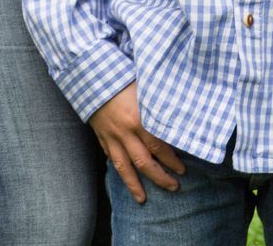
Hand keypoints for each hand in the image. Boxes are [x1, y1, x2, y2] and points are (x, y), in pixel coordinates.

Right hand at [88, 83, 183, 202]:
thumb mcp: (145, 87)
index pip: (159, 147)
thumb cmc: (122, 76)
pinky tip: (125, 176)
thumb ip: (159, 104)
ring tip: (142, 199)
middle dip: (160, 177)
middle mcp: (124, 132)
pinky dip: (119, 169)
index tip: (182, 170)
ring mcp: (111, 136)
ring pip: (124, 167)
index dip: (171, 160)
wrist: (90, 74)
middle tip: (174, 187)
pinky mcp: (101, 136)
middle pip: (144, 162)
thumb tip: (180, 113)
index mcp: (138, 119)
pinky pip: (111, 157)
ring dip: (135, 185)